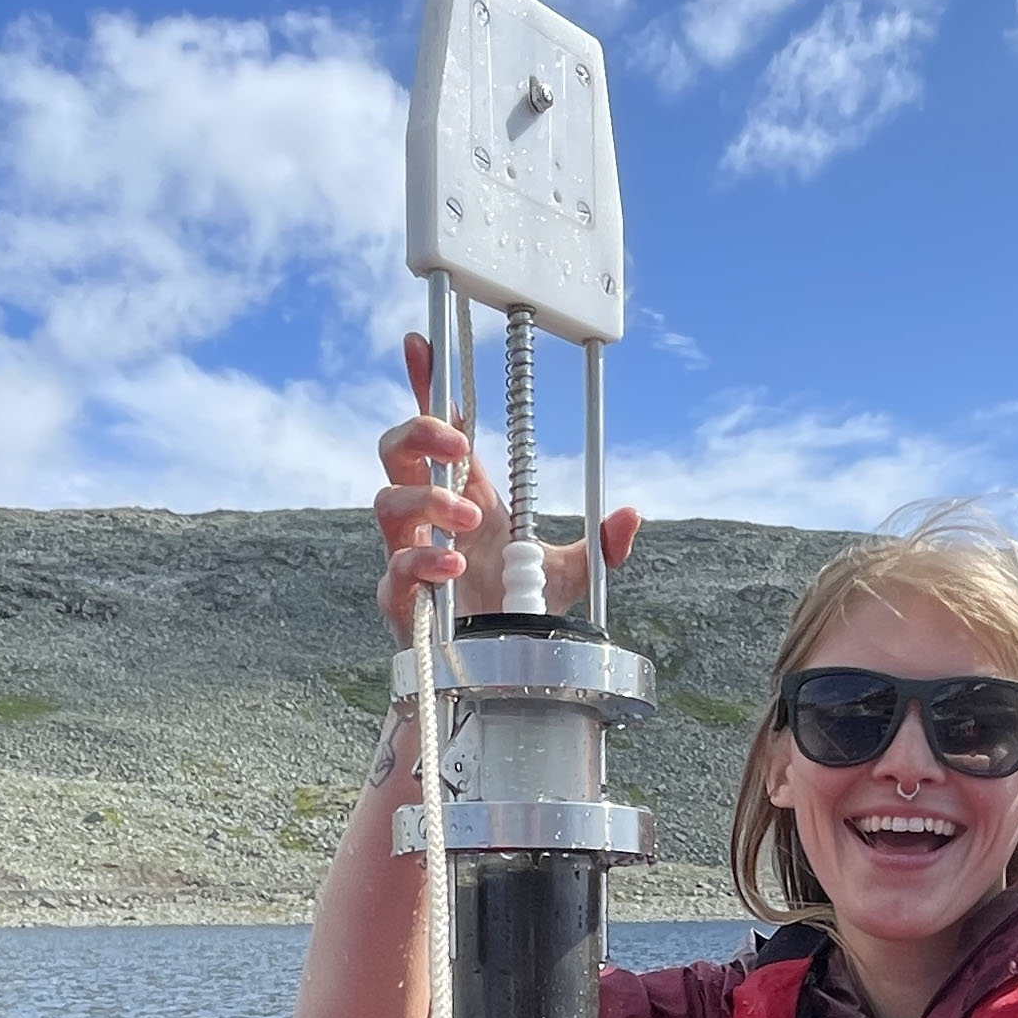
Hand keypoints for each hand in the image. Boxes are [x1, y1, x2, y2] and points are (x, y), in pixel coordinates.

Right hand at [373, 331, 640, 645]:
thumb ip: (600, 545)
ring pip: (387, 503)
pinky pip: (395, 570)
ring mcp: (410, 555)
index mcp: (469, 496)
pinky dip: (422, 563)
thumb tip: (631, 516)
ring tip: (471, 522)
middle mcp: (432, 519)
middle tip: (456, 445)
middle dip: (419, 434)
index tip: (422, 345)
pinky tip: (456, 570)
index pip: (441, 431)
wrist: (503, 672)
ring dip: (428, 502)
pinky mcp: (400, 599)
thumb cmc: (525, 612)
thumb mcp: (571, 572)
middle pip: (396, 451)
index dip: (426, 386)